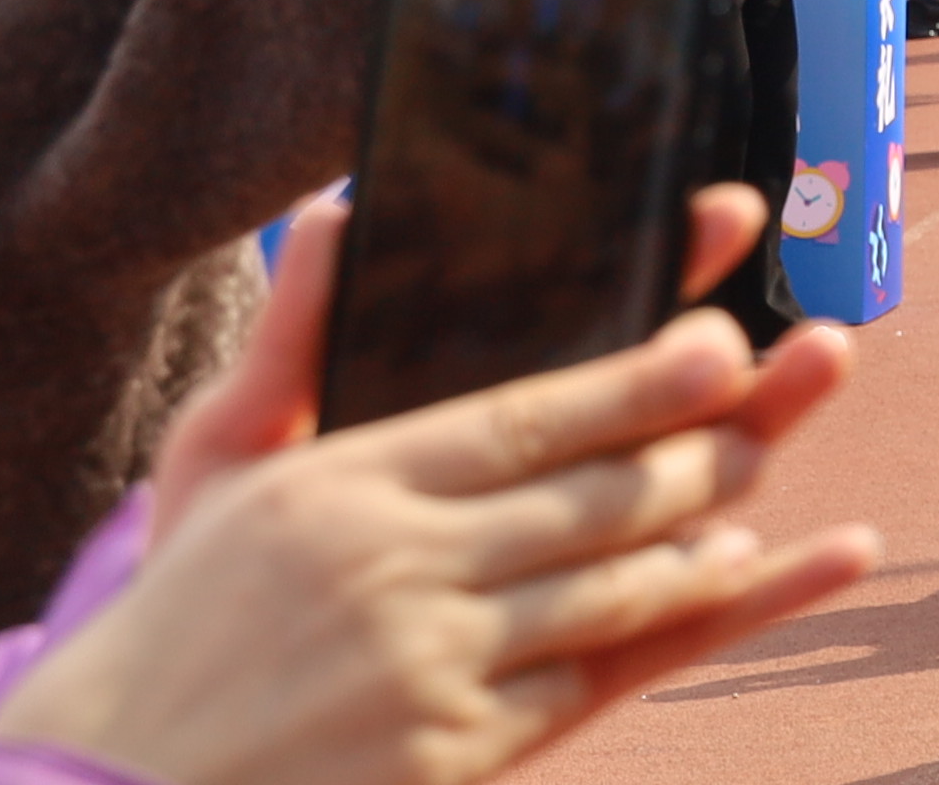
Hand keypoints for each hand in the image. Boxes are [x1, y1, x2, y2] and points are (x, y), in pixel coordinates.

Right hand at [0, 188, 872, 784]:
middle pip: (595, 499)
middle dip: (703, 451)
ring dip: (702, 542)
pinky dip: (667, 633)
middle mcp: (397, 573)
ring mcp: (430, 674)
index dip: (642, 377)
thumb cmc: (171, 621)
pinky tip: (727, 588)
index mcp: (342, 488)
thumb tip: (342, 208)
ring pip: (612, 592)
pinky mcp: (450, 760)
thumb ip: (289, 343)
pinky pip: (587, 686)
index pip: (527, 418)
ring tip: (752, 498)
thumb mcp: (209, 470)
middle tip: (767, 409)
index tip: (722, 339)